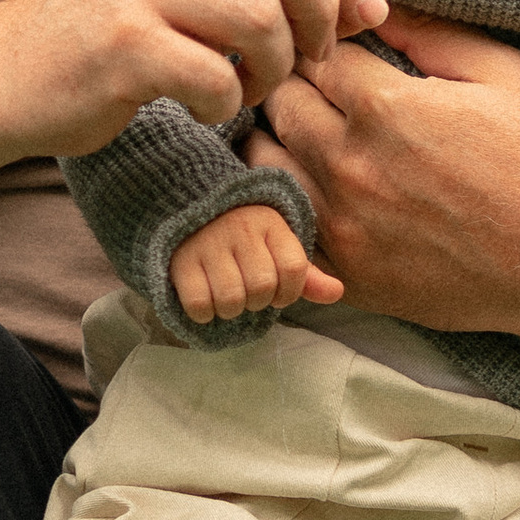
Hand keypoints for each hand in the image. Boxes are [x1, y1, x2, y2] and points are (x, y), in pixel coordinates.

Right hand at [0, 0, 390, 159]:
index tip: (364, 13)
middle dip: (320, 12)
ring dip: (273, 68)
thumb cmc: (99, 30)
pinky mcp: (121, 45)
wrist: (2, 75)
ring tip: (248, 86)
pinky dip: (226, 102)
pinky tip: (203, 106)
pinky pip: (216, 76)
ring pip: (259, 19)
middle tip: (316, 55)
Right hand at [167, 203, 346, 324]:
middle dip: (258, 302)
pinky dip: (204, 314)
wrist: (191, 206)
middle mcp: (240, 229)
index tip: (278, 294)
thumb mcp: (278, 246)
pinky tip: (206, 303)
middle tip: (248, 293)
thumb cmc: (244, 237)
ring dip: (231, 310)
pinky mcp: (181, 261)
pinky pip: (199, 303)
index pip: (295, 269)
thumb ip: (306, 274)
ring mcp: (209, 244)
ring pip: (231, 299)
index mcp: (271, 223)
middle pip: (262, 288)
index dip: (289, 292)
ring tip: (227, 298)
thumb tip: (338, 293)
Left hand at [259, 9, 519, 330]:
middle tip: (318, 88)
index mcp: (383, 105)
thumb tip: (374, 2)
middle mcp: (348, 163)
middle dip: (294, 86)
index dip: (323, 46)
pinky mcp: (342, 269)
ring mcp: (340, 221)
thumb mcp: (500, 71)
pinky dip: (285, 201)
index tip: (337, 51)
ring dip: (279, 141)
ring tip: (309, 136)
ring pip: (264, 162)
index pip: (313, 54)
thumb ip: (429, 30)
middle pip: (279, 102)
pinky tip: (314, 189)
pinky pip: (282, 224)